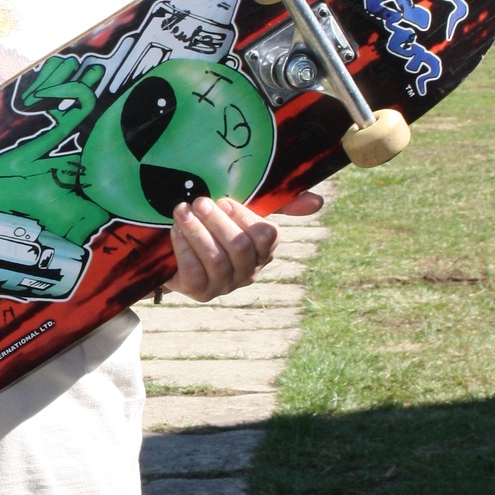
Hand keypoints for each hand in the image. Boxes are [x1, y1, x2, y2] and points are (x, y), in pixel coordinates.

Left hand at [165, 190, 322, 301]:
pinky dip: (184, 247)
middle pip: (239, 247)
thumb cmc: (216, 228)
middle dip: (217, 221)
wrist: (178, 253)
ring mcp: (226, 285)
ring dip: (197, 231)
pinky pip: (194, 270)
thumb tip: (318, 201)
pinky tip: (175, 231)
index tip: (224, 201)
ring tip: (182, 211)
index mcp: (265, 250)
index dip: (245, 217)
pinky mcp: (201, 293)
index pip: (267, 235)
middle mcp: (249, 271)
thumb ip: (279, 204)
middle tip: (199, 202)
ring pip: (216, 259)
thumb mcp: (243, 213)